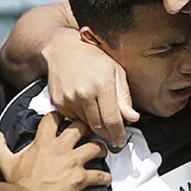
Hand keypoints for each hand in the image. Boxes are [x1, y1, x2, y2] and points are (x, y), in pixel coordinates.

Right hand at [0, 112, 110, 190]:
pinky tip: (106, 178)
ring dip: (101, 149)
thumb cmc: (18, 184)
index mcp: (44, 142)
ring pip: (95, 146)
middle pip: (81, 127)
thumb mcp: (6, 162)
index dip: (60, 116)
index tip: (64, 118)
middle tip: (90, 130)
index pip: (54, 118)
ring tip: (102, 150)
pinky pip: (98, 175)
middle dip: (87, 127)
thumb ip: (1, 147)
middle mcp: (60, 148)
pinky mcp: (79, 178)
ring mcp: (72, 162)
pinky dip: (104, 177)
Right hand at [42, 29, 136, 147]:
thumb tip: (133, 118)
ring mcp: (68, 99)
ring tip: (101, 120)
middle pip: (98, 126)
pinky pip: (73, 119)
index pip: (112, 120)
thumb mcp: (116, 71)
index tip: (121, 141)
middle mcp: (84, 93)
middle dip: (108, 136)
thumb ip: (124, 97)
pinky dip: (82, 119)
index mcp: (102, 84)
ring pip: (86, 125)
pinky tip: (86, 109)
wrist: (63, 49)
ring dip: (95, 127)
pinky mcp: (58, 102)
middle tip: (114, 141)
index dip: (118, 134)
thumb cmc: (93, 58)